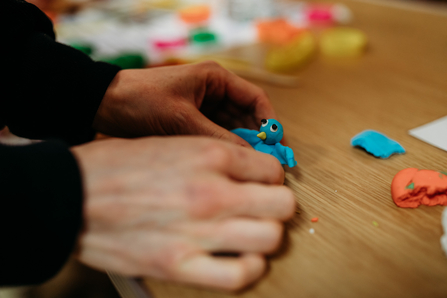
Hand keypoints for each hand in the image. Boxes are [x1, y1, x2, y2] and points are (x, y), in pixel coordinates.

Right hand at [71, 137, 294, 290]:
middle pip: (282, 204)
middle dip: (275, 206)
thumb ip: (216, 158)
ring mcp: (198, 230)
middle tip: (261, 209)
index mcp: (210, 155)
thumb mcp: (173, 144)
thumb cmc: (119, 167)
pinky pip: (240, 275)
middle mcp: (211, 191)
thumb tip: (249, 173)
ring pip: (270, 239)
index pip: (273, 170)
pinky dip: (247, 269)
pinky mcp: (179, 265)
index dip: (269, 179)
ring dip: (265, 237)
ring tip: (249, 234)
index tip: (258, 186)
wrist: (72, 194)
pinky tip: (237, 259)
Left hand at [93, 61, 277, 146]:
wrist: (105, 104)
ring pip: (233, 127)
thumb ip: (218, 138)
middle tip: (264, 163)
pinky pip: (216, 134)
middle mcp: (214, 91)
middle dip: (257, 138)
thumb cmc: (142, 101)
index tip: (276, 146)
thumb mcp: (183, 120)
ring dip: (241, 145)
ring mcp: (203, 107)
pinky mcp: (192, 120)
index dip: (269, 122)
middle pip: (246, 115)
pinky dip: (224, 147)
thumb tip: (251, 157)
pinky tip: (228, 164)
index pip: (255, 99)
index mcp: (216, 79)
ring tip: (249, 167)